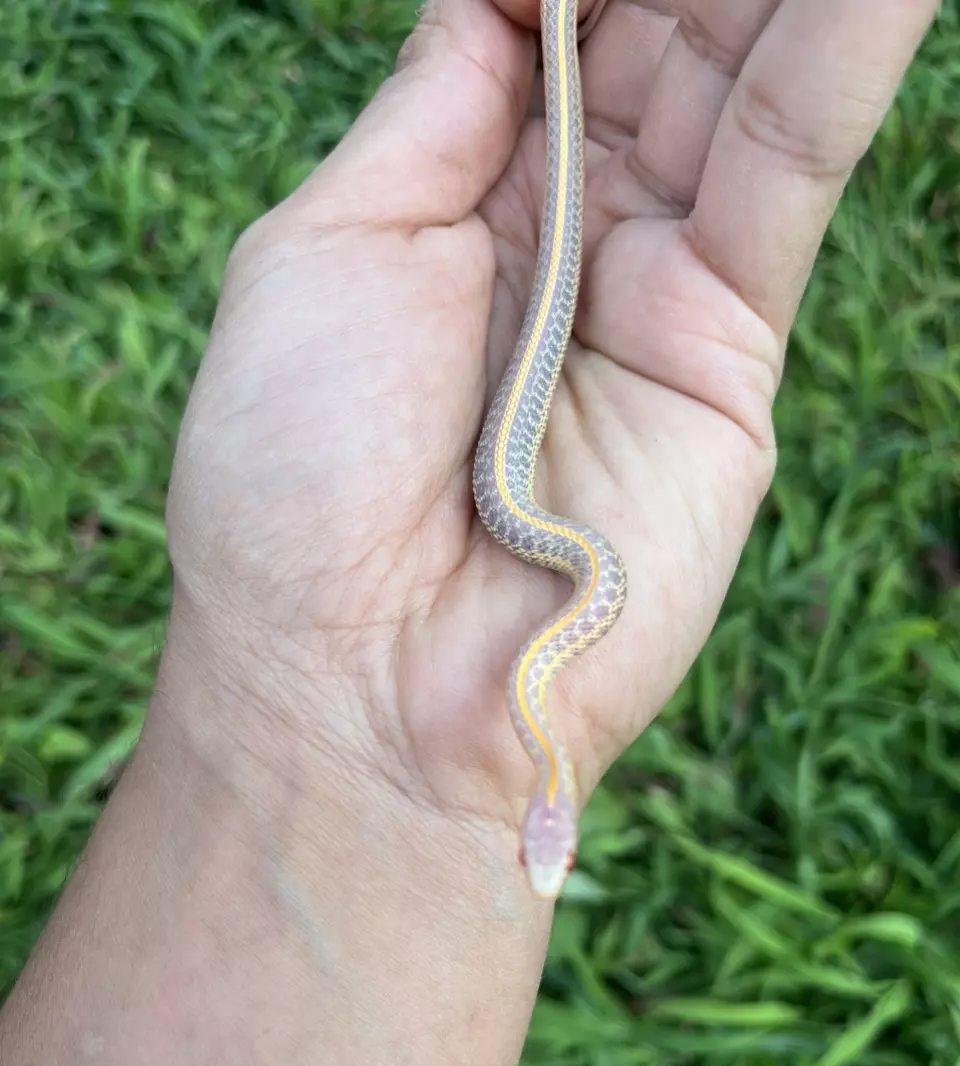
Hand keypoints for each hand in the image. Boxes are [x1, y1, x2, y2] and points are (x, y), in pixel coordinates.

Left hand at [164, 0, 936, 899]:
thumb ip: (430, 114)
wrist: (357, 679)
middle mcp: (566, 242)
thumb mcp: (327, 251)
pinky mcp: (730, 359)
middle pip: (654, 43)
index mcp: (455, 207)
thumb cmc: (298, 474)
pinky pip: (789, 174)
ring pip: (737, 86)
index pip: (543, 27)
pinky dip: (838, 59)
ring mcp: (656, 294)